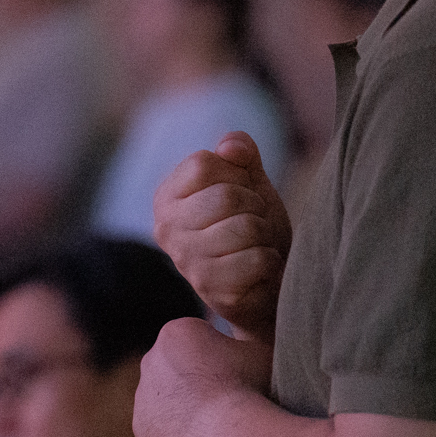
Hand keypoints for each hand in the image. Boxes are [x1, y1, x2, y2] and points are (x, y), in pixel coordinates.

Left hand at [134, 316, 271, 436]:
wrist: (229, 430)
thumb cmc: (249, 387)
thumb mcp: (258, 348)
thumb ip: (243, 341)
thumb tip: (242, 346)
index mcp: (176, 332)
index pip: (197, 344)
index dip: (221, 361)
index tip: (236, 377)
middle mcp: (150, 359)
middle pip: (177, 372)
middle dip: (196, 384)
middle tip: (225, 402)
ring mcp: (142, 396)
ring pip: (166, 402)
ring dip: (184, 410)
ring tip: (214, 425)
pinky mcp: (141, 428)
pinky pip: (161, 432)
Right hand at [153, 132, 291, 340]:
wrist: (266, 281)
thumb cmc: (253, 225)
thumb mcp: (249, 180)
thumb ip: (239, 153)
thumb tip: (231, 146)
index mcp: (167, 197)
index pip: (203, 163)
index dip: (235, 175)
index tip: (238, 196)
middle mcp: (166, 229)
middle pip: (226, 196)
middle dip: (254, 207)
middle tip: (252, 224)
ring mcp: (186, 262)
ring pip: (246, 227)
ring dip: (263, 235)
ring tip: (254, 245)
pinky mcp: (212, 290)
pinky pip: (257, 259)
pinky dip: (269, 261)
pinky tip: (258, 269)